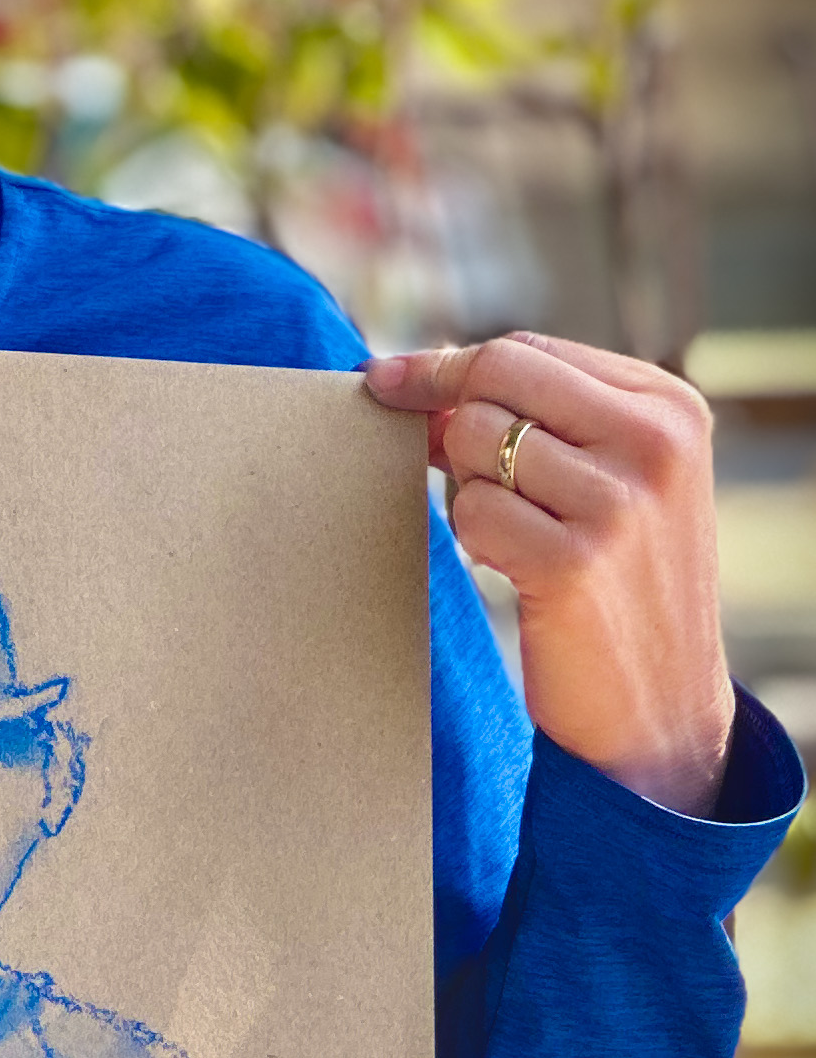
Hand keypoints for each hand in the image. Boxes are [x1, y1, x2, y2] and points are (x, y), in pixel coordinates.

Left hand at [367, 333, 733, 816]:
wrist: (660, 707)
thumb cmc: (618, 585)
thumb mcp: (614, 480)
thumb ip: (543, 420)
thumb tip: (417, 380)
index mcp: (669, 409)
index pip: (527, 350)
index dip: (446, 367)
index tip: (388, 381)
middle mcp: (653, 444)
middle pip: (493, 380)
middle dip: (451, 422)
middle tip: (452, 470)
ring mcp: (618, 502)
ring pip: (475, 444)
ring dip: (470, 491)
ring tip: (518, 536)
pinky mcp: (574, 562)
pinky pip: (470, 512)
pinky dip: (472, 541)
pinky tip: (514, 569)